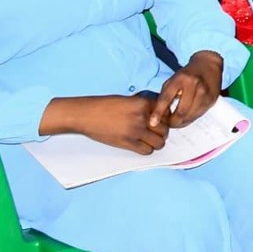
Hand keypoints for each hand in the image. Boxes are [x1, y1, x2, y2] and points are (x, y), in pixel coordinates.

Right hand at [46, 94, 165, 153]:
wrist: (86, 114)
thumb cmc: (104, 106)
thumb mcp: (127, 100)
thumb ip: (143, 107)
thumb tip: (156, 115)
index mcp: (143, 103)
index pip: (166, 113)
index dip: (165, 118)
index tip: (162, 121)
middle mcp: (142, 117)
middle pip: (165, 129)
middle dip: (162, 132)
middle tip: (156, 133)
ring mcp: (135, 131)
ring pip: (159, 142)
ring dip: (156, 142)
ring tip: (150, 140)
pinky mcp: (127, 143)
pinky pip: (147, 150)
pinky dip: (147, 150)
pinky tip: (141, 146)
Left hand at [151, 50, 224, 130]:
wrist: (208, 65)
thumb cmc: (187, 74)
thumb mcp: (173, 80)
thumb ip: (165, 95)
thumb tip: (159, 115)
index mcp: (180, 79)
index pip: (166, 98)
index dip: (158, 112)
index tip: (152, 123)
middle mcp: (194, 85)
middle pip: (181, 111)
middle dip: (172, 122)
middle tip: (168, 124)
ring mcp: (204, 93)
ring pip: (190, 116)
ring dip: (181, 123)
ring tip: (176, 122)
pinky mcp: (211, 99)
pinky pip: (198, 115)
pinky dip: (190, 119)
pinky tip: (186, 117)